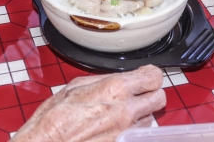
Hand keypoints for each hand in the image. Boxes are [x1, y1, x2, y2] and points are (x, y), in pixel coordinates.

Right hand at [12, 66, 164, 141]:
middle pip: (159, 98)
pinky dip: (129, 134)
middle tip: (138, 97)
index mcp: (115, 88)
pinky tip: (114, 131)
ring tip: (119, 117)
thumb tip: (118, 79)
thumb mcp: (75, 86)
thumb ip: (103, 80)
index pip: (153, 77)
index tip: (145, 78)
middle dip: (150, 96)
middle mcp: (126, 111)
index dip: (149, 76)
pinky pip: (136, 137)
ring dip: (140, 117)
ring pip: (150, 120)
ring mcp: (126, 133)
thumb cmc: (53, 119)